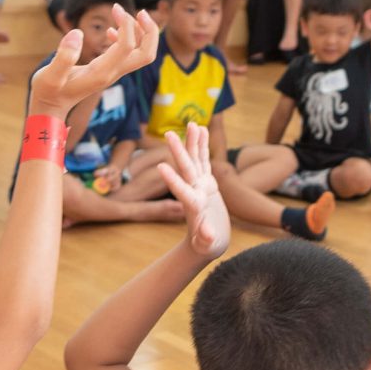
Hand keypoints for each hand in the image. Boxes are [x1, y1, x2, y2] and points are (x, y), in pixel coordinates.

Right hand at [31, 8, 160, 116]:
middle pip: (146, 54)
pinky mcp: (108, 70)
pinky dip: (128, 38)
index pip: (127, 47)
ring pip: (141, 53)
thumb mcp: (49, 76)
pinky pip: (128, 54)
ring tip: (122, 14)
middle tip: (140, 11)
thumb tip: (77, 33)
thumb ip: (62, 58)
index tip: (115, 8)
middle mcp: (112, 73)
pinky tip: (111, 30)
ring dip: (140, 32)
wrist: (51, 108)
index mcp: (101, 73)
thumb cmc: (48, 92)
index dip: (127, 26)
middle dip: (149, 31)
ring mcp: (112, 72)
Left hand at [152, 123, 230, 261]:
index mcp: (193, 207)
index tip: (161, 167)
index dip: (172, 180)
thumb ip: (206, 238)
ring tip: (192, 123)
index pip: (182, 191)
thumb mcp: (208, 245)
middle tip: (169, 134)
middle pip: (186, 169)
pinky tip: (202, 130)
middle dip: (179, 152)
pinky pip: (204, 160)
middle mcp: (194, 192)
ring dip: (193, 142)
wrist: (207, 242)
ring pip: (195, 160)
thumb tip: (208, 235)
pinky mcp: (207, 183)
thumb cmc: (207, 246)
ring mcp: (200, 185)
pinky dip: (203, 146)